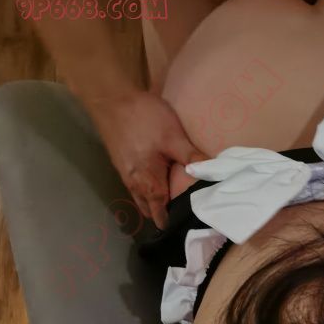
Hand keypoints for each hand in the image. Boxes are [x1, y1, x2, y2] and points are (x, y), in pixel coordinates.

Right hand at [87, 91, 199, 228]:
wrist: (111, 98)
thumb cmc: (144, 119)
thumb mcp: (174, 137)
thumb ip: (192, 158)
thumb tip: (212, 174)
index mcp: (149, 184)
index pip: (160, 214)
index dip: (171, 221)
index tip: (184, 225)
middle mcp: (134, 185)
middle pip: (149, 209)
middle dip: (162, 213)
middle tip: (181, 211)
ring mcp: (125, 174)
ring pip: (140, 197)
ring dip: (152, 201)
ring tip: (170, 198)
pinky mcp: (120, 163)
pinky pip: (134, 186)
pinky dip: (145, 189)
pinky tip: (155, 178)